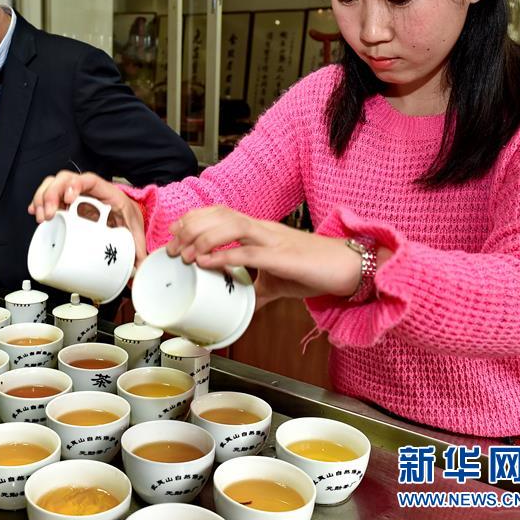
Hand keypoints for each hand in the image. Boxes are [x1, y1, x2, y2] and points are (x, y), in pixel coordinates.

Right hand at [28, 171, 147, 263]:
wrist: (126, 213)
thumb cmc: (129, 216)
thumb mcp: (135, 230)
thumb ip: (138, 249)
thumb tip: (139, 268)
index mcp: (106, 192)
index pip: (89, 180)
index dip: (76, 185)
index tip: (69, 199)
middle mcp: (88, 189)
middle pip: (65, 179)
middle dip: (52, 194)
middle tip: (49, 214)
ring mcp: (75, 193)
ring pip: (54, 184)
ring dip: (43, 197)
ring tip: (41, 217)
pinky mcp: (66, 201)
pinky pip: (49, 194)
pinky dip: (40, 201)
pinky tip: (35, 212)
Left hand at [165, 206, 362, 308]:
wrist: (348, 268)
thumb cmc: (314, 269)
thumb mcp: (277, 279)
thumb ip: (257, 288)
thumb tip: (241, 306)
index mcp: (259, 229)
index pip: (220, 213)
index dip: (194, 218)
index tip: (174, 233)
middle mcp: (262, 228)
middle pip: (219, 214)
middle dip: (191, 227)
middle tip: (172, 248)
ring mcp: (271, 240)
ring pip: (230, 226)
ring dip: (202, 239)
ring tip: (184, 255)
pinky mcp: (282, 257)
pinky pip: (248, 252)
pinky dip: (223, 257)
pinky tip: (205, 263)